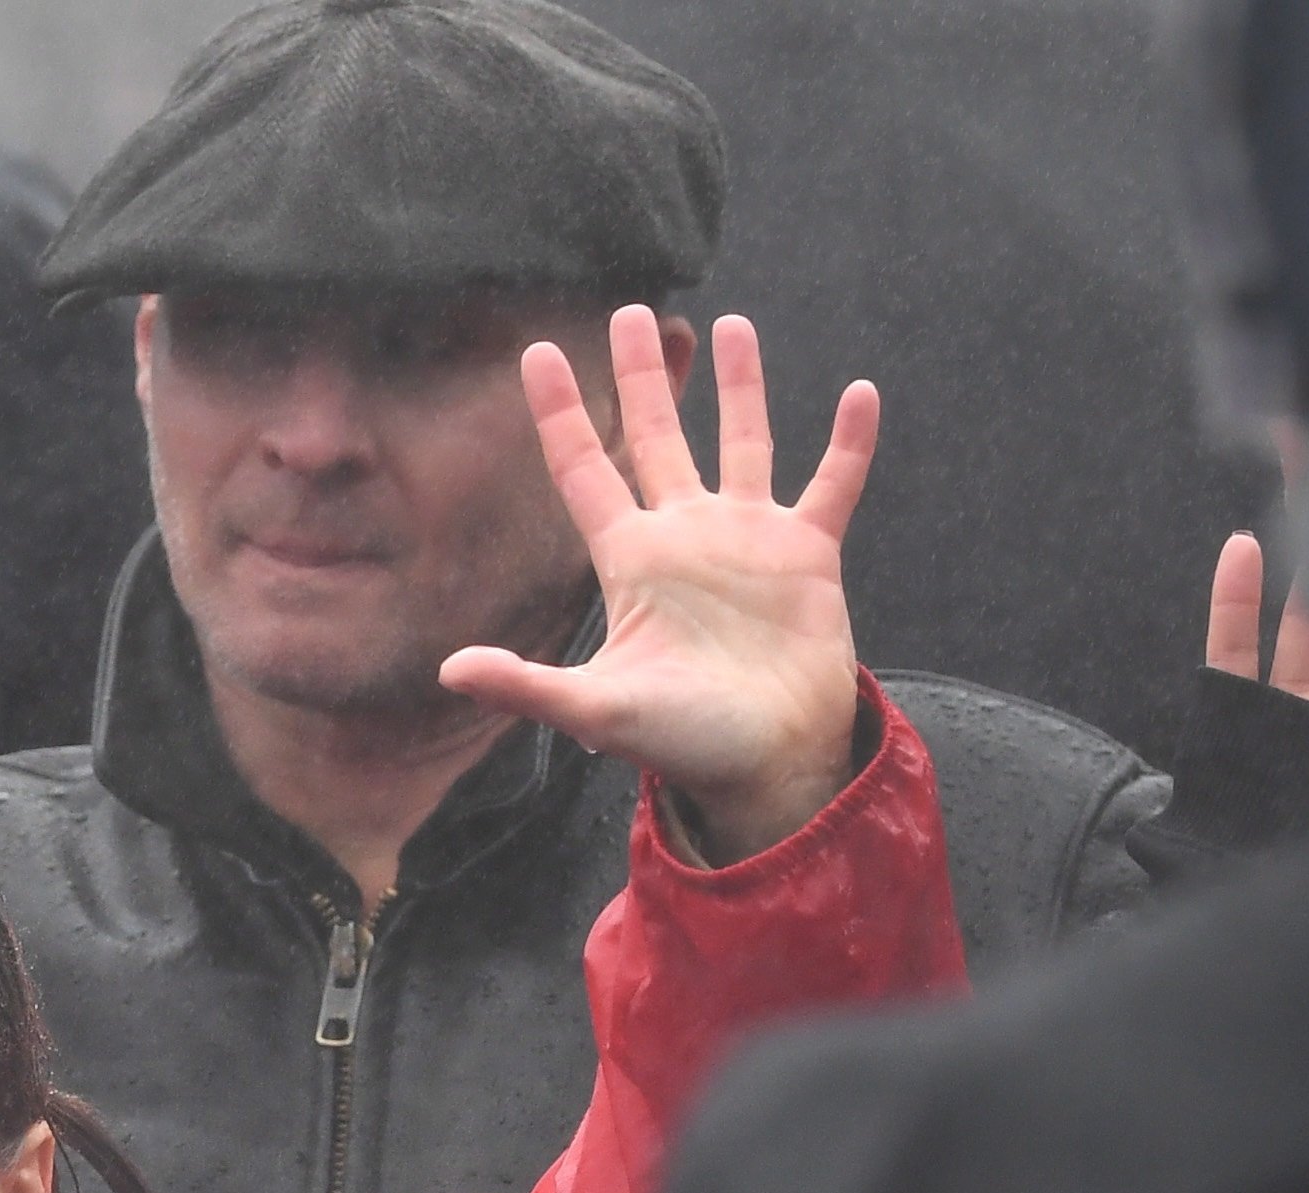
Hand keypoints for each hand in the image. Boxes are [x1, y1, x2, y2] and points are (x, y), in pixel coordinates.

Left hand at [441, 310, 875, 865]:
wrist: (765, 764)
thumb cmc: (680, 742)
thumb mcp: (598, 710)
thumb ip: (527, 685)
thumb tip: (450, 670)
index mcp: (632, 560)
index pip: (586, 469)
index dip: (560, 413)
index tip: (537, 352)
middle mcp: (687, 536)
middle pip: (658, 436)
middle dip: (643, 377)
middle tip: (629, 312)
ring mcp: (750, 540)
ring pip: (744, 443)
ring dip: (741, 387)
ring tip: (732, 324)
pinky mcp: (809, 555)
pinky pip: (832, 485)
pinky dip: (849, 444)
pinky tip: (859, 395)